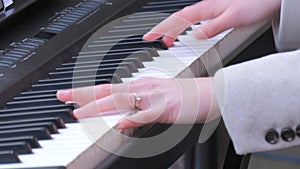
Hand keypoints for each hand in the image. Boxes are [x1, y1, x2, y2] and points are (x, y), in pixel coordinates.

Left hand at [56, 77, 219, 129]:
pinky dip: (132, 118)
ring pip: (121, 100)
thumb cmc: (187, 96)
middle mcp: (144, 87)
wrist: (210, 93)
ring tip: (80, 112)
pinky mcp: (166, 108)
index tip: (72, 95)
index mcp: (142, 85)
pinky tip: (119, 123)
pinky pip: (146, 114)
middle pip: (108, 90)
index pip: (110, 88)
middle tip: (62, 96)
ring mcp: (154, 97)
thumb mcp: (159, 97)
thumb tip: (125, 115)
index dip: (89, 92)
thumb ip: (140, 106)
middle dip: (83, 94)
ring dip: (99, 106)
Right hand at [143, 0, 280, 46]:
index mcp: (204, 9)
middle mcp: (205, 9)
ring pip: (184, 21)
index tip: (148, 37)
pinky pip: (193, 23)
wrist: (268, 0)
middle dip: (163, 31)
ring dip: (174, 32)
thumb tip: (194, 36)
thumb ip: (212, 28)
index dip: (160, 29)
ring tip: (168, 43)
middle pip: (177, 20)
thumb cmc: (254, 4)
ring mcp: (209, 12)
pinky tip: (187, 35)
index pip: (176, 20)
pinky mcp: (214, 15)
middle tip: (154, 42)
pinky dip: (185, 30)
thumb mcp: (232, 18)